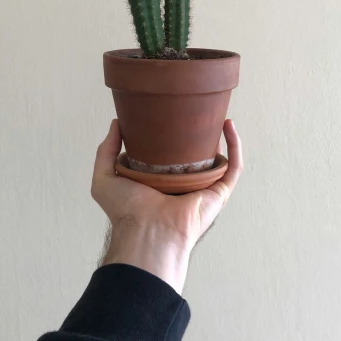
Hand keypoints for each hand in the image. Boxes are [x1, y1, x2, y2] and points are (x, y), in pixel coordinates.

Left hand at [91, 119, 242, 292]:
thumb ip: (106, 150)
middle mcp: (184, 184)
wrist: (146, 230)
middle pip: (197, 154)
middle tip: (197, 110)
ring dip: (222, 136)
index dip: (172, 135)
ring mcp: (204, 188)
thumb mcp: (105, 177)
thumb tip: (116, 124)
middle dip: (200, 134)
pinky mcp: (219, 192)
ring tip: (217, 112)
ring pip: (219, 158)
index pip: (170, 154)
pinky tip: (229, 125)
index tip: (170, 113)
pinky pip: (233, 167)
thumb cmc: (126, 210)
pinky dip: (235, 146)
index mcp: (160, 180)